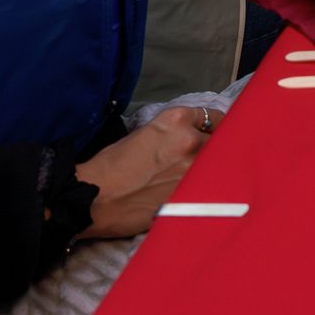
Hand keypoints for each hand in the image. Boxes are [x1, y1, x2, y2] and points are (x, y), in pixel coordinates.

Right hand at [75, 104, 215, 238]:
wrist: (92, 198)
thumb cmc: (112, 165)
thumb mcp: (147, 133)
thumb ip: (176, 133)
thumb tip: (195, 138)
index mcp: (177, 119)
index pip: (213, 116)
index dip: (215, 127)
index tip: (216, 134)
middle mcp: (190, 140)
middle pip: (223, 142)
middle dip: (218, 149)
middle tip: (210, 158)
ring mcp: (193, 169)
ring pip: (220, 166)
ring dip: (215, 170)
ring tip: (205, 177)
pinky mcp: (190, 195)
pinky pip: (209, 189)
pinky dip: (206, 190)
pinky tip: (198, 194)